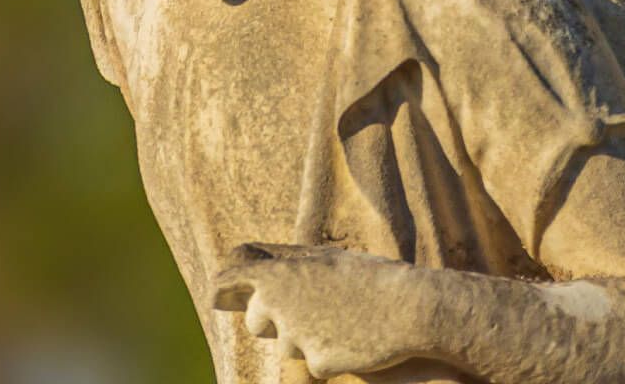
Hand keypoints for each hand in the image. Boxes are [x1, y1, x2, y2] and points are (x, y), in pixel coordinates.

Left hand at [212, 242, 421, 379]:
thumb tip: (250, 260)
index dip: (221, 291)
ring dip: (305, 338)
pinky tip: (353, 341)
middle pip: (255, 322)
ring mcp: (297, 336)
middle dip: (271, 322)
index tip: (215, 298)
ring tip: (340, 320)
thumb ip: (287, 263)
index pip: (229, 282)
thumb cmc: (367, 278)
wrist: (408, 309)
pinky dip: (331, 355)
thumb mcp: (324, 260)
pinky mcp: (317, 363)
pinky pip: (314, 363)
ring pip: (287, 346)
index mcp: (279, 274)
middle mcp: (279, 304)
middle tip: (301, 313)